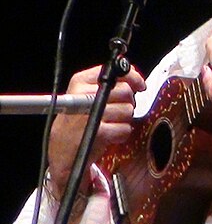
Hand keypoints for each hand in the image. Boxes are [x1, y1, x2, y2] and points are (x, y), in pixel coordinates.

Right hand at [48, 64, 145, 197]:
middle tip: (118, 110)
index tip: (139, 85)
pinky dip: (122, 133)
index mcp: (81, 81)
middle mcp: (83, 95)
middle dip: (128, 102)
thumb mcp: (87, 95)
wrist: (62, 151)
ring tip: (110, 123)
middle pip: (125, 90)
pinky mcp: (97, 131)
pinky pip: (125, 128)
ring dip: (124, 119)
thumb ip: (111, 83)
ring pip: (128, 109)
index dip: (132, 77)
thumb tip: (136, 78)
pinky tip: (111, 134)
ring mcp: (89, 113)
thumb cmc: (78, 121)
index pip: (115, 72)